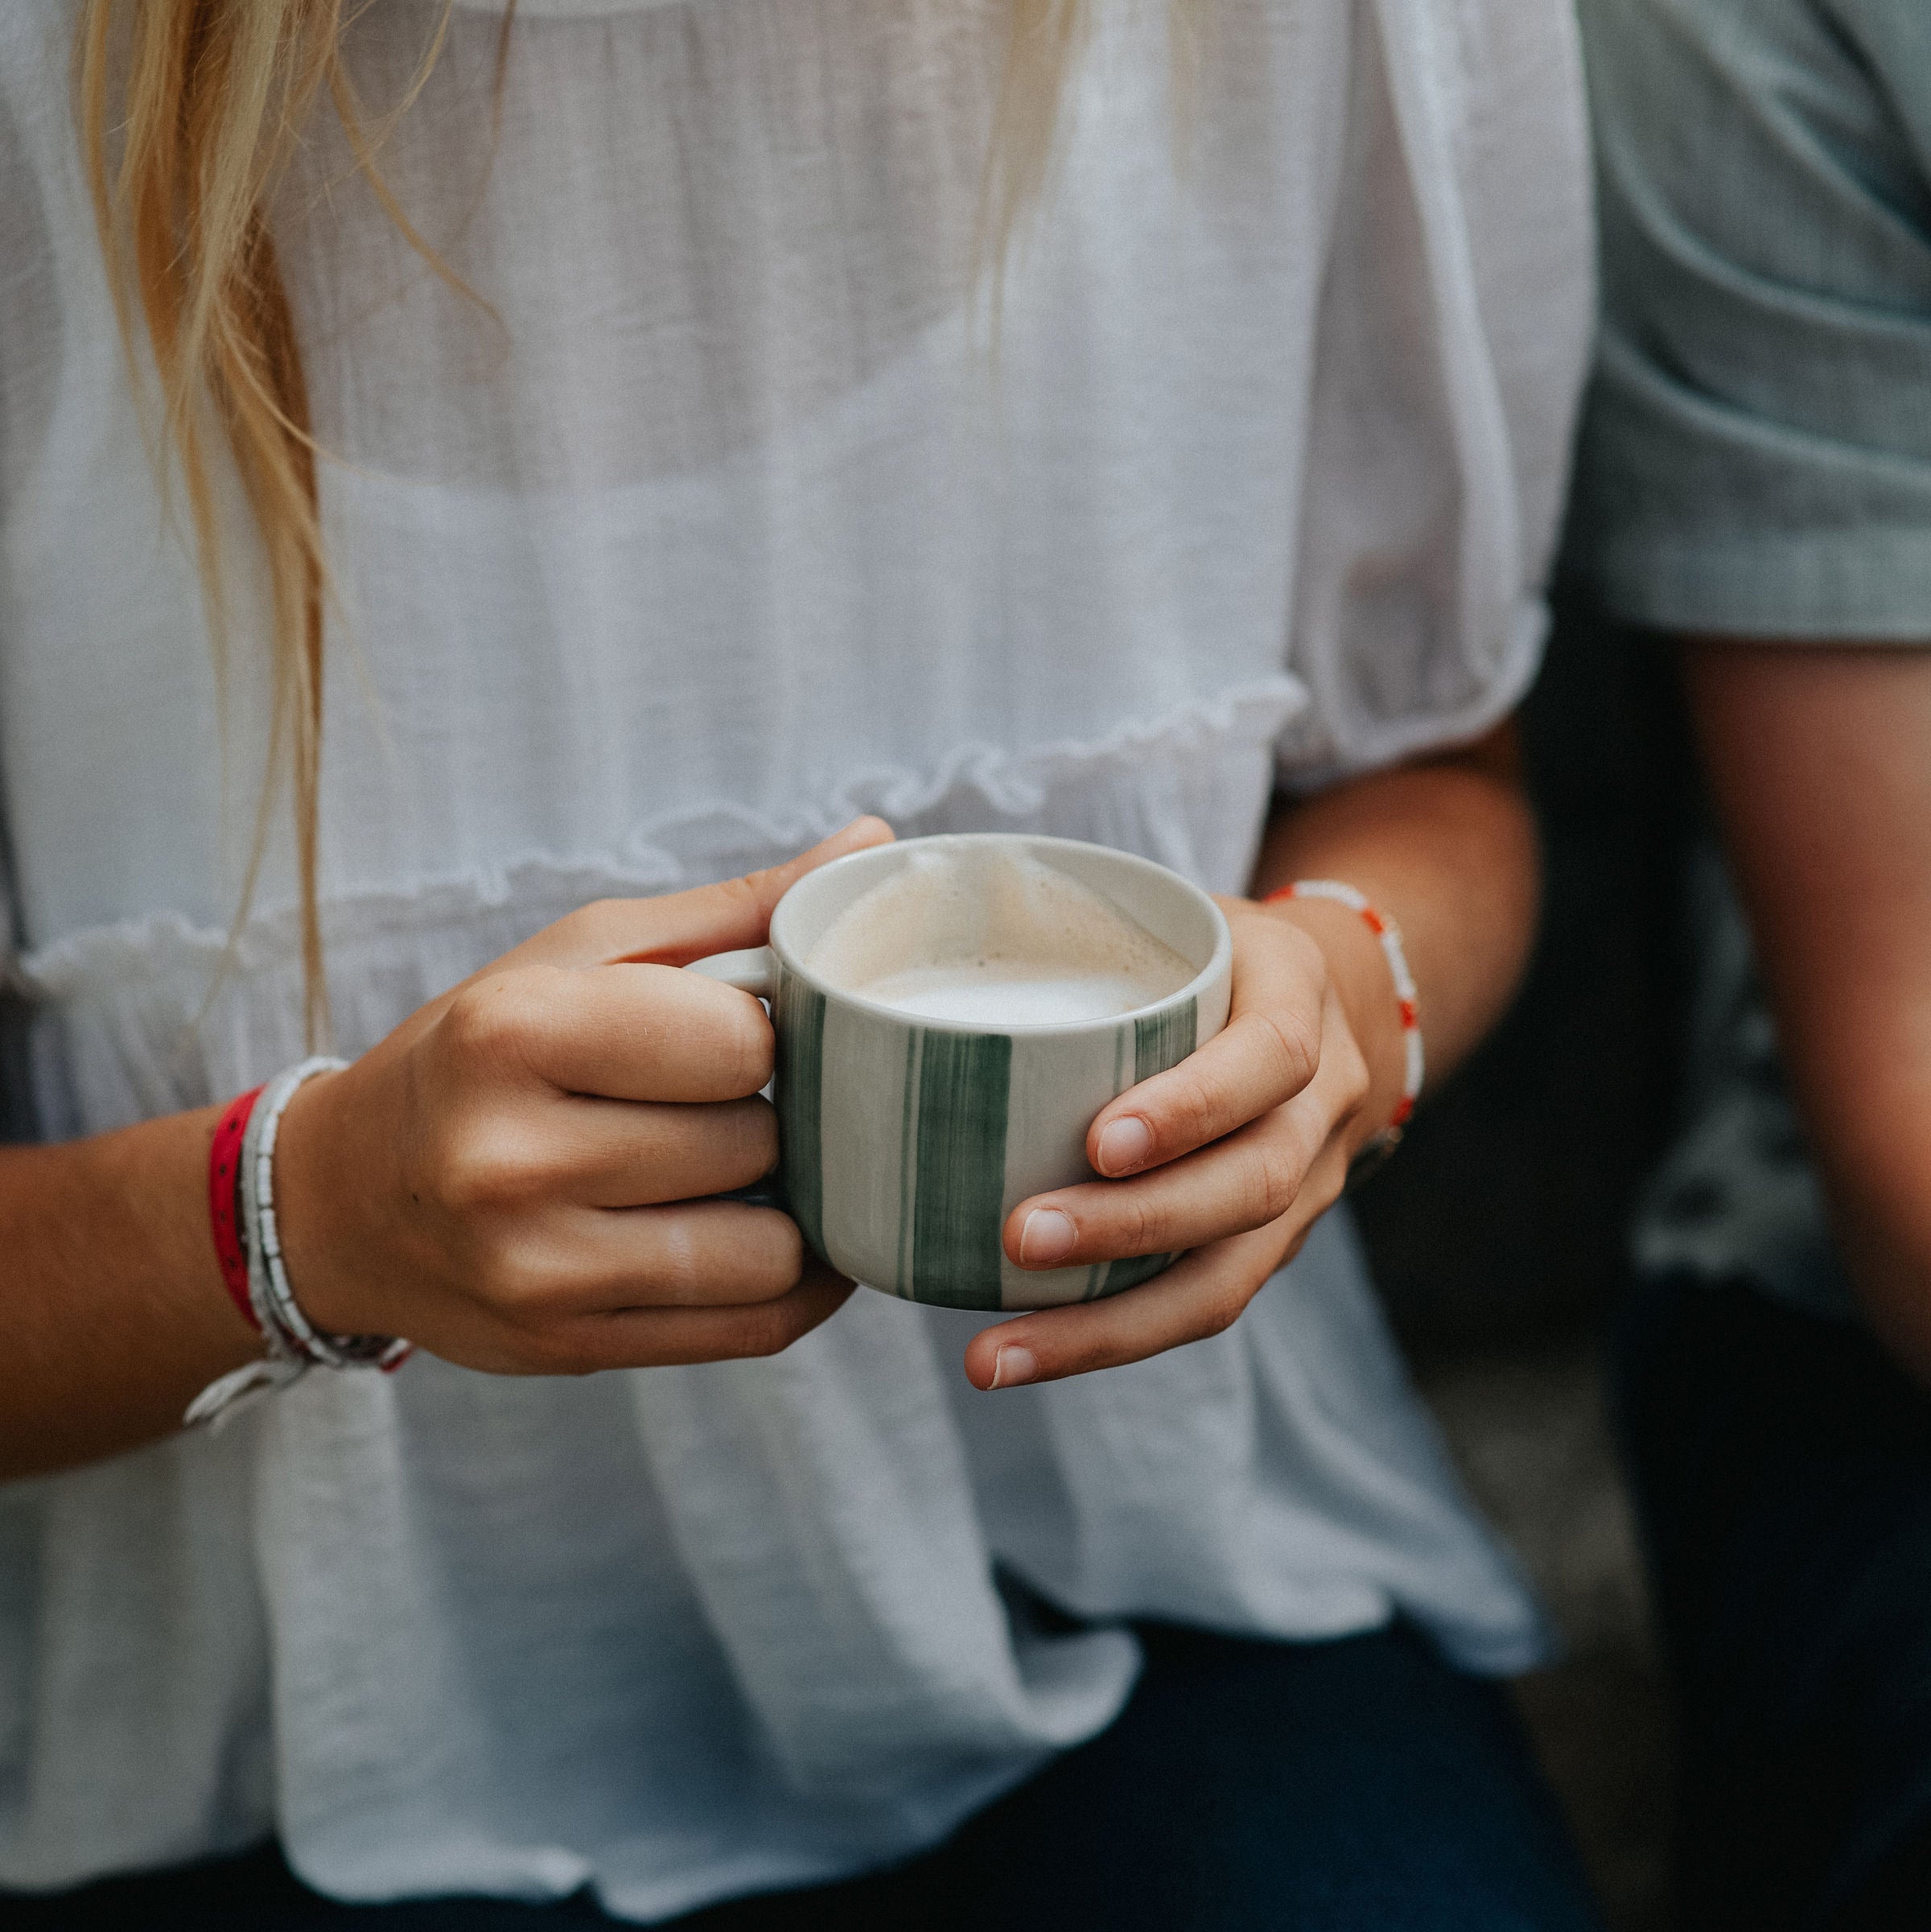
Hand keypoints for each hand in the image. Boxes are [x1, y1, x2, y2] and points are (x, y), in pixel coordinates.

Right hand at [275, 820, 894, 1373]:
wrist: (341, 1202)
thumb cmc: (478, 1055)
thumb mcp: (580, 956)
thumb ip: (733, 909)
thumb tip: (874, 841)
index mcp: (508, 1034)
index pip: (741, 1041)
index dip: (763, 1034)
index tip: (733, 1031)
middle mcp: (507, 1161)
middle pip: (758, 1143)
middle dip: (769, 1117)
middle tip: (729, 1104)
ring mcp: (537, 1272)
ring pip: (773, 1248)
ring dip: (785, 1204)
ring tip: (744, 1169)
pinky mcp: (569, 1350)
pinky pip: (757, 1327)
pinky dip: (794, 1280)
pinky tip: (772, 1231)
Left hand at [963, 895, 1392, 1390]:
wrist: (1320, 1005)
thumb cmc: (1198, 949)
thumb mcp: (1172, 906)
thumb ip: (1069, 905)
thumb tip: (875, 855)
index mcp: (1296, 997)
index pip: (1270, 1059)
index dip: (1194, 1106)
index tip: (1098, 1139)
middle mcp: (1320, 1103)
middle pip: (1251, 1186)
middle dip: (1133, 1226)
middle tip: (1018, 1239)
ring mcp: (1304, 1187)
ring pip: (1227, 1276)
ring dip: (1109, 1322)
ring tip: (997, 1350)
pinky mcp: (1264, 1246)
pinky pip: (1198, 1306)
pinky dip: (1107, 1337)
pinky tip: (1017, 1354)